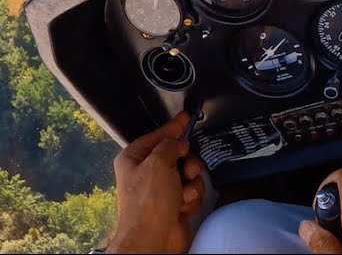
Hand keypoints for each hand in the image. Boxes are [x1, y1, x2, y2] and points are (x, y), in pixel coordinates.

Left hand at [108, 112, 205, 253]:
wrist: (153, 238)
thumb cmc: (148, 203)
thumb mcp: (159, 162)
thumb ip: (171, 145)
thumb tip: (180, 144)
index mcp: (134, 159)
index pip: (158, 136)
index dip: (174, 127)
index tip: (186, 118)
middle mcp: (146, 173)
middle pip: (178, 154)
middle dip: (188, 162)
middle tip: (188, 170)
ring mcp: (160, 189)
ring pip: (189, 172)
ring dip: (191, 183)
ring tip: (183, 193)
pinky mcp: (173, 203)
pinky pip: (192, 190)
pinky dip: (191, 197)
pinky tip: (181, 205)